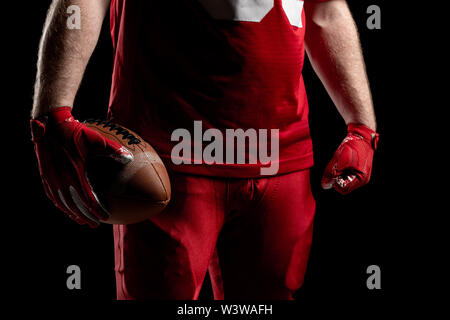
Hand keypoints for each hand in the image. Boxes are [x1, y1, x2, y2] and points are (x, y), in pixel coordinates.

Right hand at [31, 107, 132, 226]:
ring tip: (82, 220)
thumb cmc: (76, 132)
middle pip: (74, 205)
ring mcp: (52, 179)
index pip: (87, 198)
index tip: (105, 217)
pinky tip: (66, 208)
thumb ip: (114, 150)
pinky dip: (61, 205)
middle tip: (95, 225)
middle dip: (85, 216)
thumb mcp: (97, 140)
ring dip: (72, 213)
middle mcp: (62, 179)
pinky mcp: (45, 176)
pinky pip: (53, 195)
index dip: (96, 209)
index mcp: (75, 173)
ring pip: (62, 203)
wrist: (51, 125)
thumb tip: (130, 158)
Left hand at [321, 123, 378, 194]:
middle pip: (344, 187)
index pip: (342, 188)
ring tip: (342, 164)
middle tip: (337, 166)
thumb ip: (329, 172)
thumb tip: (325, 185)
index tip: (334, 170)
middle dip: (337, 178)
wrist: (362, 137)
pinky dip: (345, 174)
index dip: (334, 181)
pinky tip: (345, 165)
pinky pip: (350, 179)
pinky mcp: (363, 174)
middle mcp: (363, 179)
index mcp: (360, 177)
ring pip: (346, 183)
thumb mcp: (337, 158)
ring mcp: (364, 177)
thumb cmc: (351, 146)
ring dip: (341, 176)